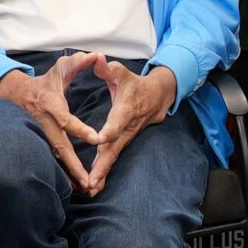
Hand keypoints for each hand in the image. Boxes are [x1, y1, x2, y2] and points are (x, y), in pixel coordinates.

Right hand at [0, 55, 104, 190]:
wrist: (16, 94)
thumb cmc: (45, 82)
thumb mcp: (60, 69)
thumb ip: (78, 62)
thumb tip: (95, 55)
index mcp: (52, 106)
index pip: (67, 120)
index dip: (80, 129)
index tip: (95, 138)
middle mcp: (45, 124)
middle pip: (60, 147)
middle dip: (74, 165)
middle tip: (87, 180)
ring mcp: (41, 135)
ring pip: (55, 157)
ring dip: (68, 174)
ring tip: (84, 188)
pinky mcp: (40, 142)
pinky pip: (52, 159)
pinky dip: (62, 173)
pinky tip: (74, 186)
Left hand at [84, 61, 180, 192]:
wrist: (157, 98)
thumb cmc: (134, 84)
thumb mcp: (122, 73)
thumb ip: (109, 68)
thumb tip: (97, 58)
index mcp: (125, 110)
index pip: (118, 121)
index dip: (111, 129)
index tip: (101, 139)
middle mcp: (126, 128)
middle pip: (114, 147)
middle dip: (103, 164)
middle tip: (92, 180)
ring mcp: (125, 138)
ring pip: (113, 157)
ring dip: (103, 173)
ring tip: (90, 188)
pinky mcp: (122, 144)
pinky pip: (112, 159)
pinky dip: (104, 173)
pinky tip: (93, 187)